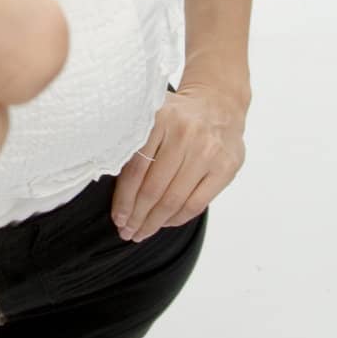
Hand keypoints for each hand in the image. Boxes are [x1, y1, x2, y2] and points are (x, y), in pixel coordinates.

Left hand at [110, 81, 247, 239]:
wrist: (219, 105)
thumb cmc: (178, 118)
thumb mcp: (152, 117)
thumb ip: (133, 143)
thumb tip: (110, 184)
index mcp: (159, 119)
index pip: (135, 169)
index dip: (124, 199)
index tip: (117, 217)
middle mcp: (184, 133)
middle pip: (153, 188)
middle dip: (137, 216)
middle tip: (127, 231)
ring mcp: (207, 151)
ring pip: (174, 200)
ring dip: (154, 222)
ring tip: (141, 232)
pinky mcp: (225, 167)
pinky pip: (196, 204)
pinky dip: (177, 218)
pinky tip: (165, 222)